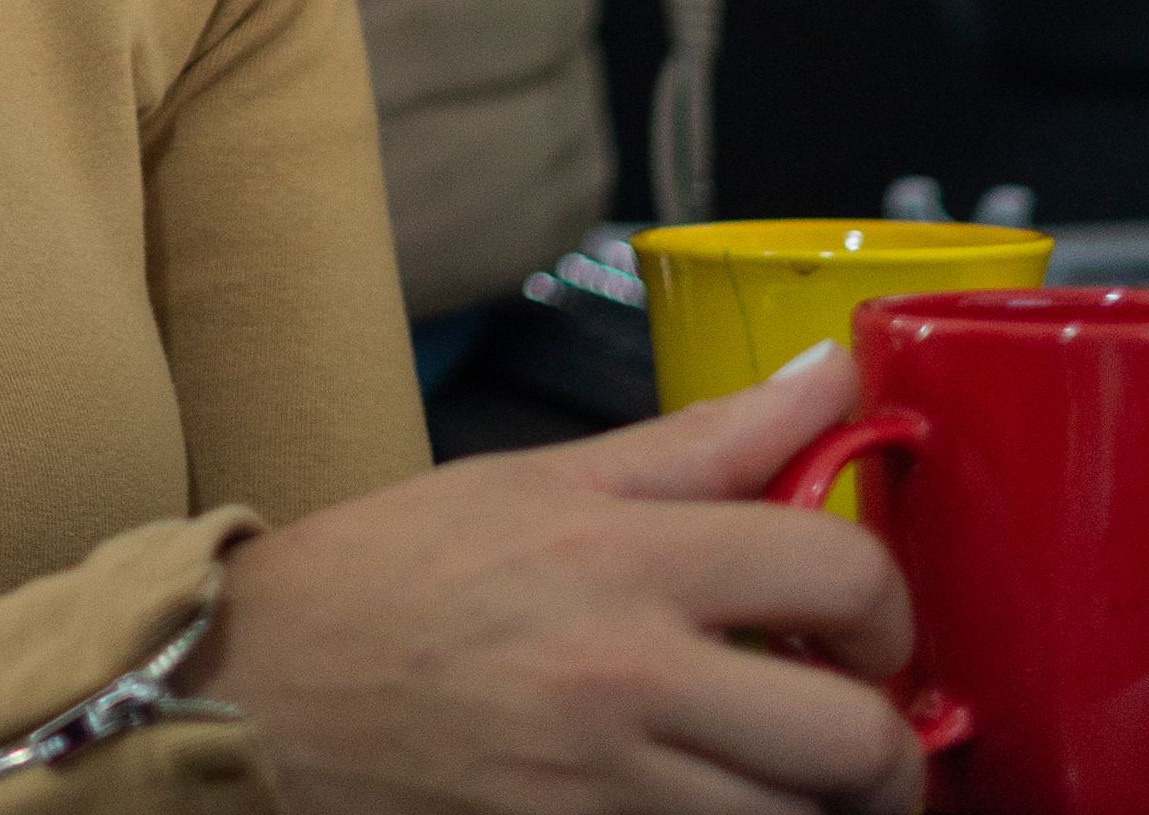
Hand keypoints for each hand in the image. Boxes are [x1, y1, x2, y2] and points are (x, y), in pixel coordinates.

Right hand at [199, 350, 932, 814]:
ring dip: (820, 807)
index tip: (861, 616)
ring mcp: (607, 789)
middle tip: (860, 722)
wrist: (256, 693)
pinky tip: (719, 799)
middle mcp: (627, 679)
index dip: (887, 601)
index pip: (838, 571)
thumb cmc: (390, 576)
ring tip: (793, 776)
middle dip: (892, 744)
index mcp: (624, 558)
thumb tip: (828, 376)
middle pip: (855, 738)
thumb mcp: (537, 478)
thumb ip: (701, 440)